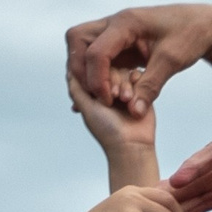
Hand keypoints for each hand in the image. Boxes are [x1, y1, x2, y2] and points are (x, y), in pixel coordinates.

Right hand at [64, 4, 211, 113]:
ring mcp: (117, 32)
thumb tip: (134, 112)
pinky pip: (100, 56)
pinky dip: (98, 73)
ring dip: (87, 71)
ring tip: (100, 96)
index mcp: (125, 23)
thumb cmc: (191, 36)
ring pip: (84, 47)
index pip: (96, 50)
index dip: (96, 79)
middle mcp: (115, 24)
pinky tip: (105, 94)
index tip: (108, 101)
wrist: (205, 24)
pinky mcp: (123, 43)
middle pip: (77, 40)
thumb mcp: (172, 62)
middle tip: (94, 95)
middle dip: (80, 69)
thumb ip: (150, 86)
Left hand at [65, 68, 156, 190]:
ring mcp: (126, 89)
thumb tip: (70, 68)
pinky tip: (134, 100)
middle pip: (110, 67)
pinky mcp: (141, 92)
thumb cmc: (108, 130)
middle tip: (114, 98)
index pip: (94, 69)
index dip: (98, 76)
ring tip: (125, 101)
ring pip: (124, 70)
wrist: (132, 144)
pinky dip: (136, 86)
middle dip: (113, 81)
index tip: (102, 95)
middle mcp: (110, 88)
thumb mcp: (85, 107)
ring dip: (124, 85)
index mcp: (96, 92)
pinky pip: (138, 76)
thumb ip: (76, 87)